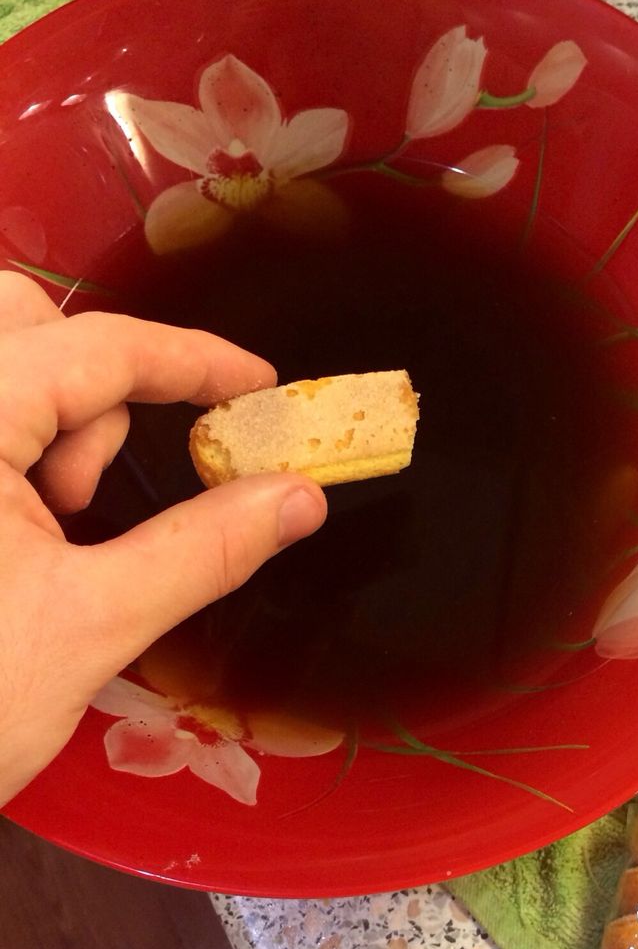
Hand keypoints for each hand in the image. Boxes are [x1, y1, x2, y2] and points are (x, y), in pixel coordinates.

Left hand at [0, 272, 326, 805]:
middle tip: (103, 482)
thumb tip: (296, 498)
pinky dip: (20, 460)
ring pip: (3, 373)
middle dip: (92, 386)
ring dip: (54, 428)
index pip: (95, 349)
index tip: (259, 386)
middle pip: (22, 323)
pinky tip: (27, 540)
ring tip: (60, 529)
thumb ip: (204, 550)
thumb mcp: (94, 625)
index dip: (193, 360)